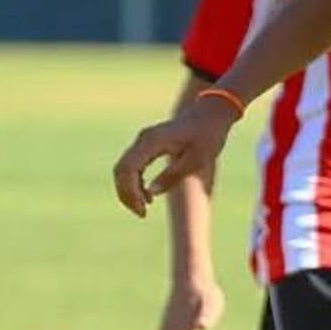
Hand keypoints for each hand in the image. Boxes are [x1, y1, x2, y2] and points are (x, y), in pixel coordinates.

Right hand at [112, 102, 238, 216]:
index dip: (130, 192)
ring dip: (128, 190)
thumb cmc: (207, 136)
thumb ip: (173, 176)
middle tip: (142, 213)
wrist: (210, 116)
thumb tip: (151, 193)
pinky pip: (131, 167)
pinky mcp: (146, 145)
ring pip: (123, 168)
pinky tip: (147, 196)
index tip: (144, 210)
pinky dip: (134, 183)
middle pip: (120, 170)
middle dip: (126, 194)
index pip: (128, 168)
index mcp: (153, 141)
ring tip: (144, 208)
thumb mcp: (196, 161)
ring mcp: (143, 141)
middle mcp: (143, 139)